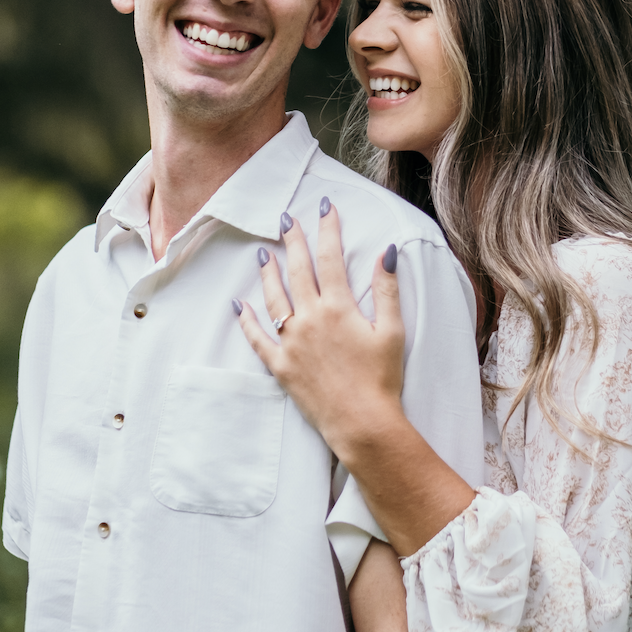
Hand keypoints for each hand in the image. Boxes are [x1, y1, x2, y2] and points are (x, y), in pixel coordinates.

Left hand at [234, 200, 405, 455]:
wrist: (362, 423)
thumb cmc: (382, 378)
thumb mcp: (392, 330)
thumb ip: (387, 289)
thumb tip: (387, 252)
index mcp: (339, 307)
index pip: (330, 258)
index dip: (328, 229)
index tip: (325, 208)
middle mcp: (311, 319)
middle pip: (299, 271)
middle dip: (294, 241)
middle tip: (285, 220)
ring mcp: (292, 342)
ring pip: (275, 299)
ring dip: (269, 273)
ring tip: (263, 254)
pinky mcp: (281, 366)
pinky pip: (258, 339)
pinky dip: (246, 321)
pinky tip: (238, 305)